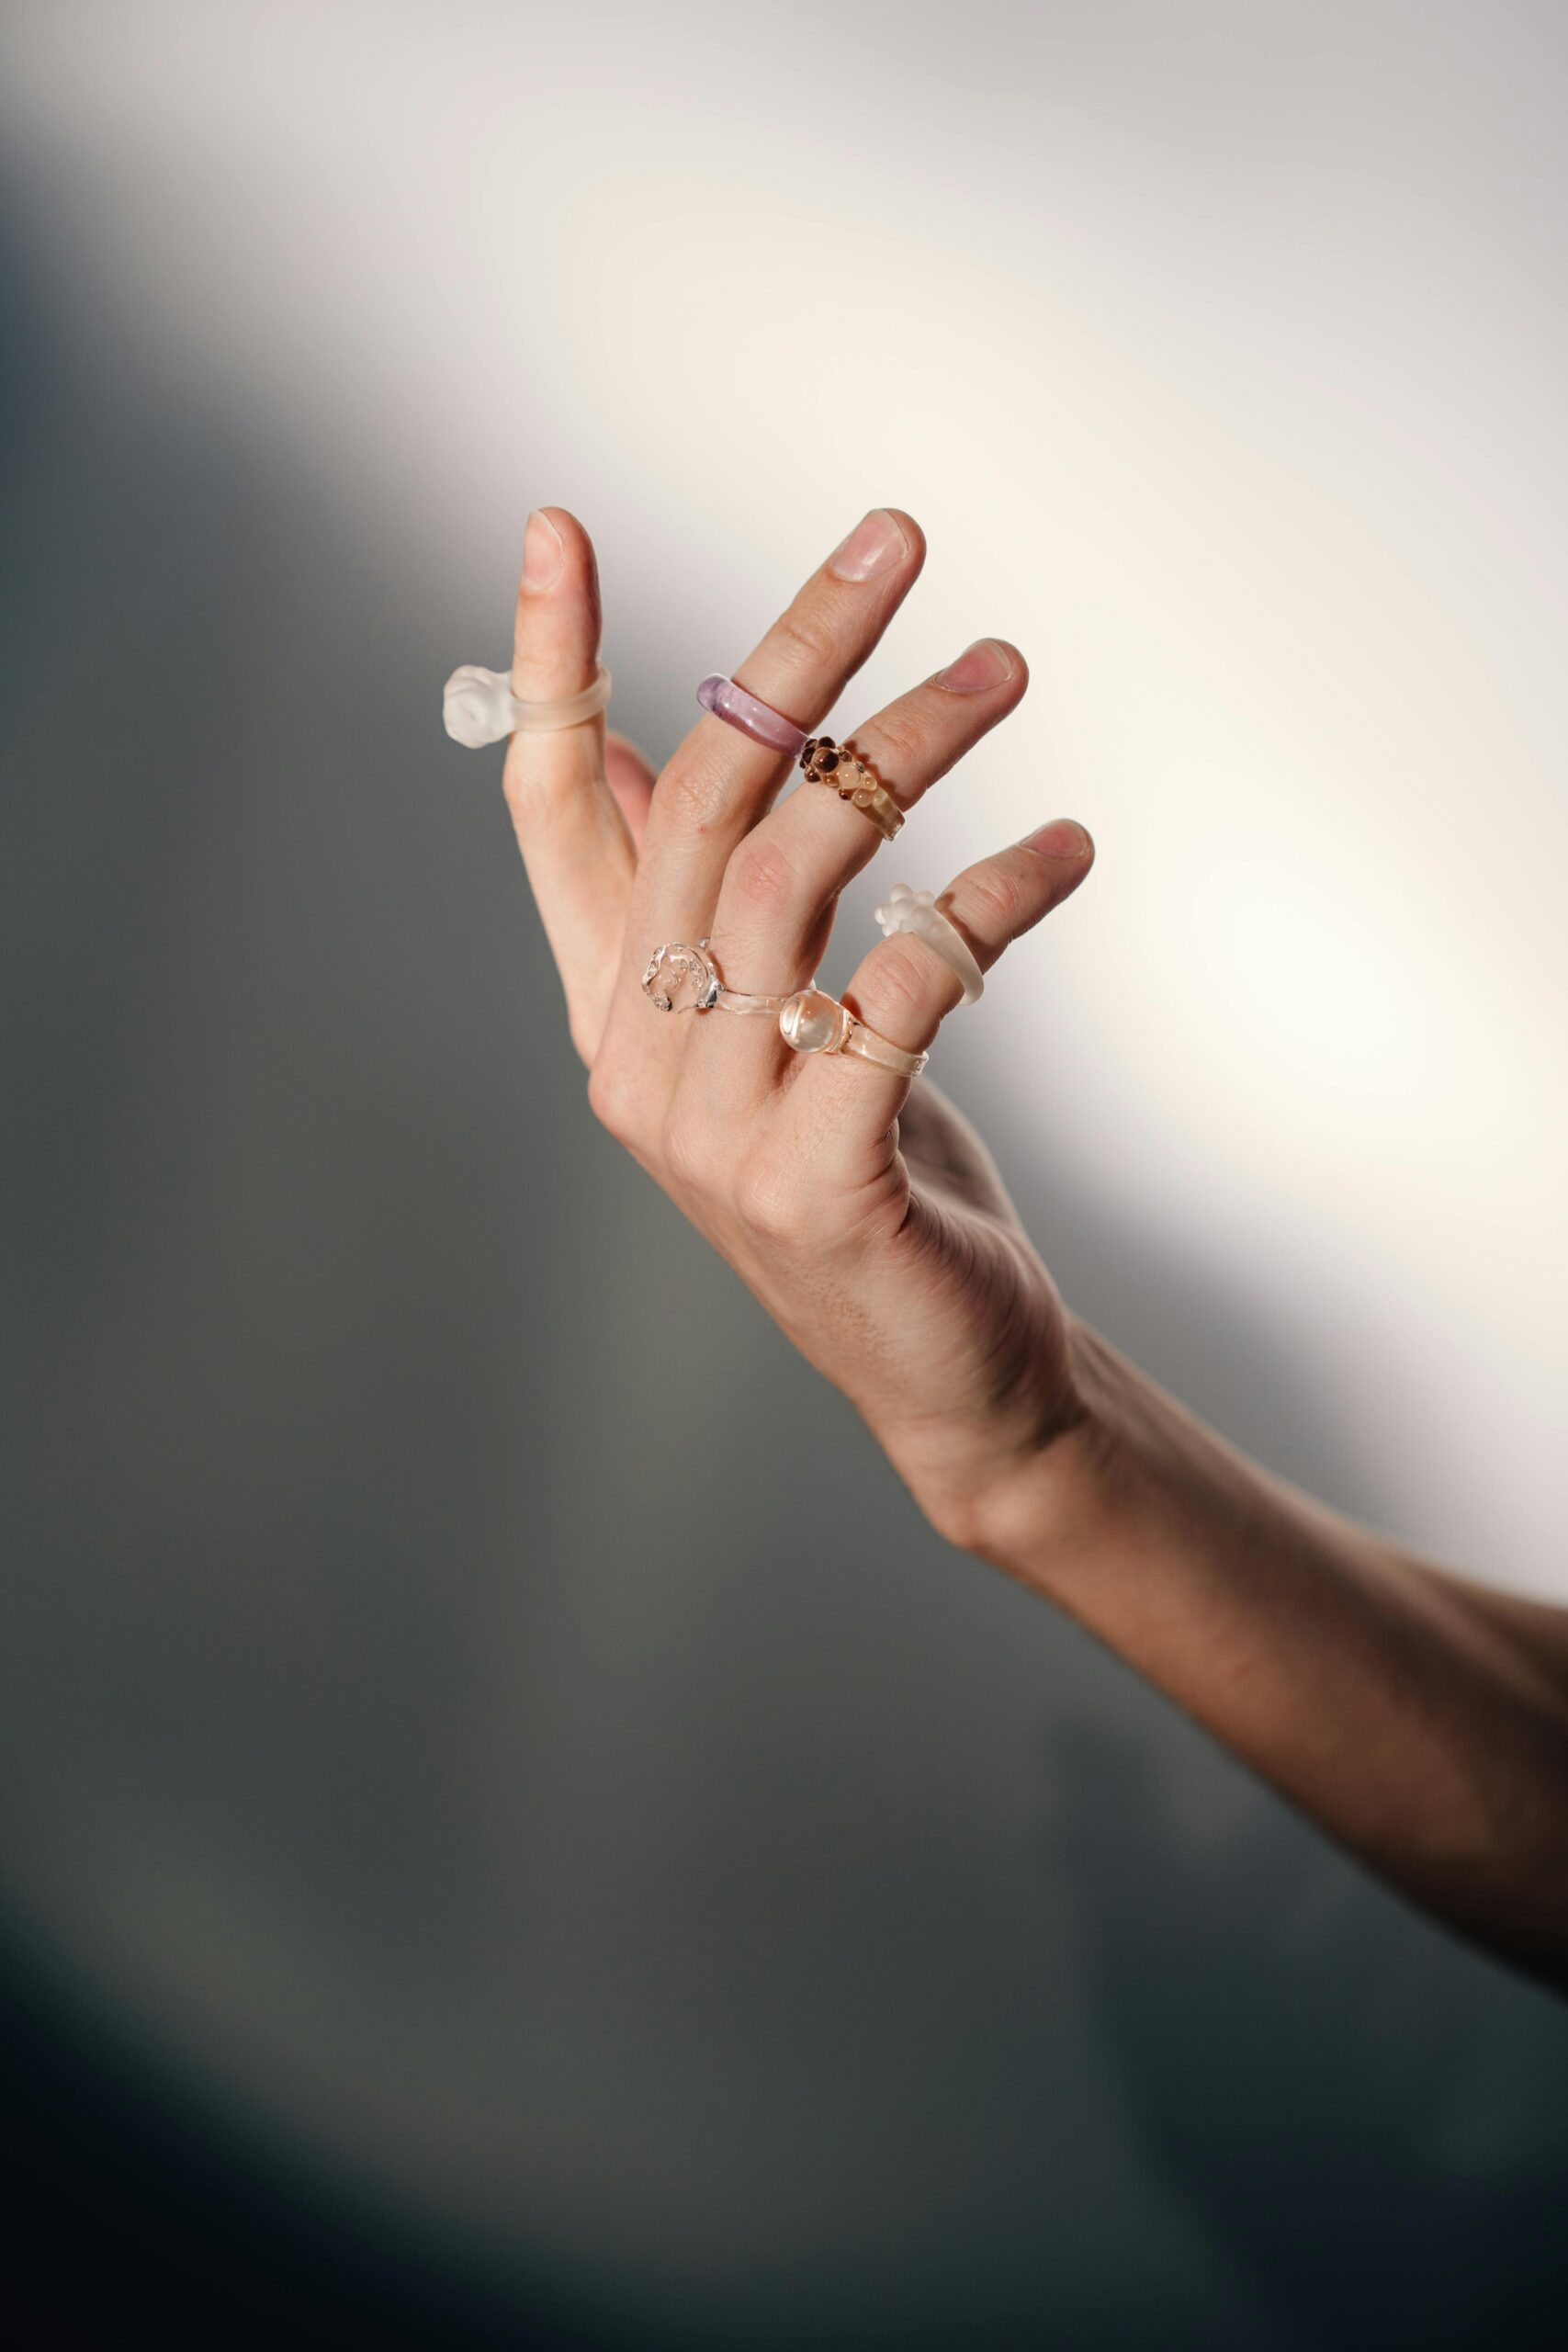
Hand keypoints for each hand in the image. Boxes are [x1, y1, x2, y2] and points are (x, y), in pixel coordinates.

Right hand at [500, 505, 1094, 1536]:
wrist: (948, 1375)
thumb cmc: (873, 1176)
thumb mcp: (779, 1030)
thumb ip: (718, 907)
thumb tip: (679, 745)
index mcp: (617, 1009)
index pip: (553, 811)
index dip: (549, 669)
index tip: (557, 531)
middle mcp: (638, 1058)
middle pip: (694, 803)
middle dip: (791, 651)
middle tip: (898, 539)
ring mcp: (715, 1128)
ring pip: (792, 874)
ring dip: (908, 749)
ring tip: (1006, 667)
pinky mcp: (816, 1176)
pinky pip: (899, 989)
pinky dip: (988, 901)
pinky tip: (1065, 849)